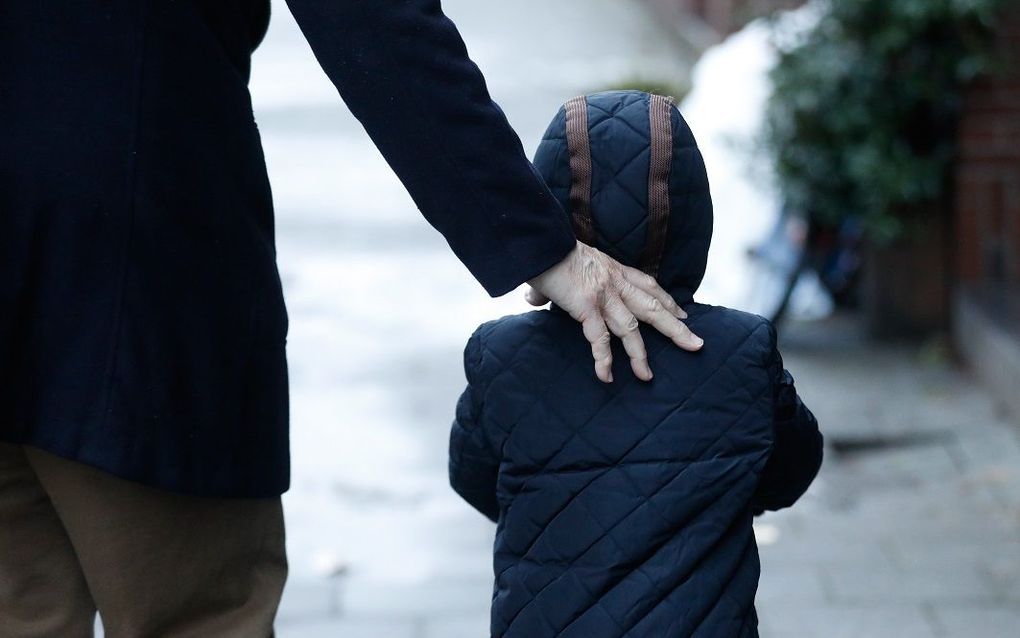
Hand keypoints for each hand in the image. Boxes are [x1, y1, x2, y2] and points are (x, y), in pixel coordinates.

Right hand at [526, 242, 702, 382]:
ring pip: (631, 329)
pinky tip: (607, 376)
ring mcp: (604, 295)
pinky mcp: (587, 306)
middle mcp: (615, 282)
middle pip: (653, 307)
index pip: (648, 285)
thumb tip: (533, 297)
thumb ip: (556, 285)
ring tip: (647, 376)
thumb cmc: (547, 250)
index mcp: (614, 269)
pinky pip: (600, 339)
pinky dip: (604, 359)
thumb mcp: (563, 263)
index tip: (682, 314)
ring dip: (640, 355)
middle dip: (675, 328)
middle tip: (696, 344)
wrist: (541, 240)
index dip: (667, 301)